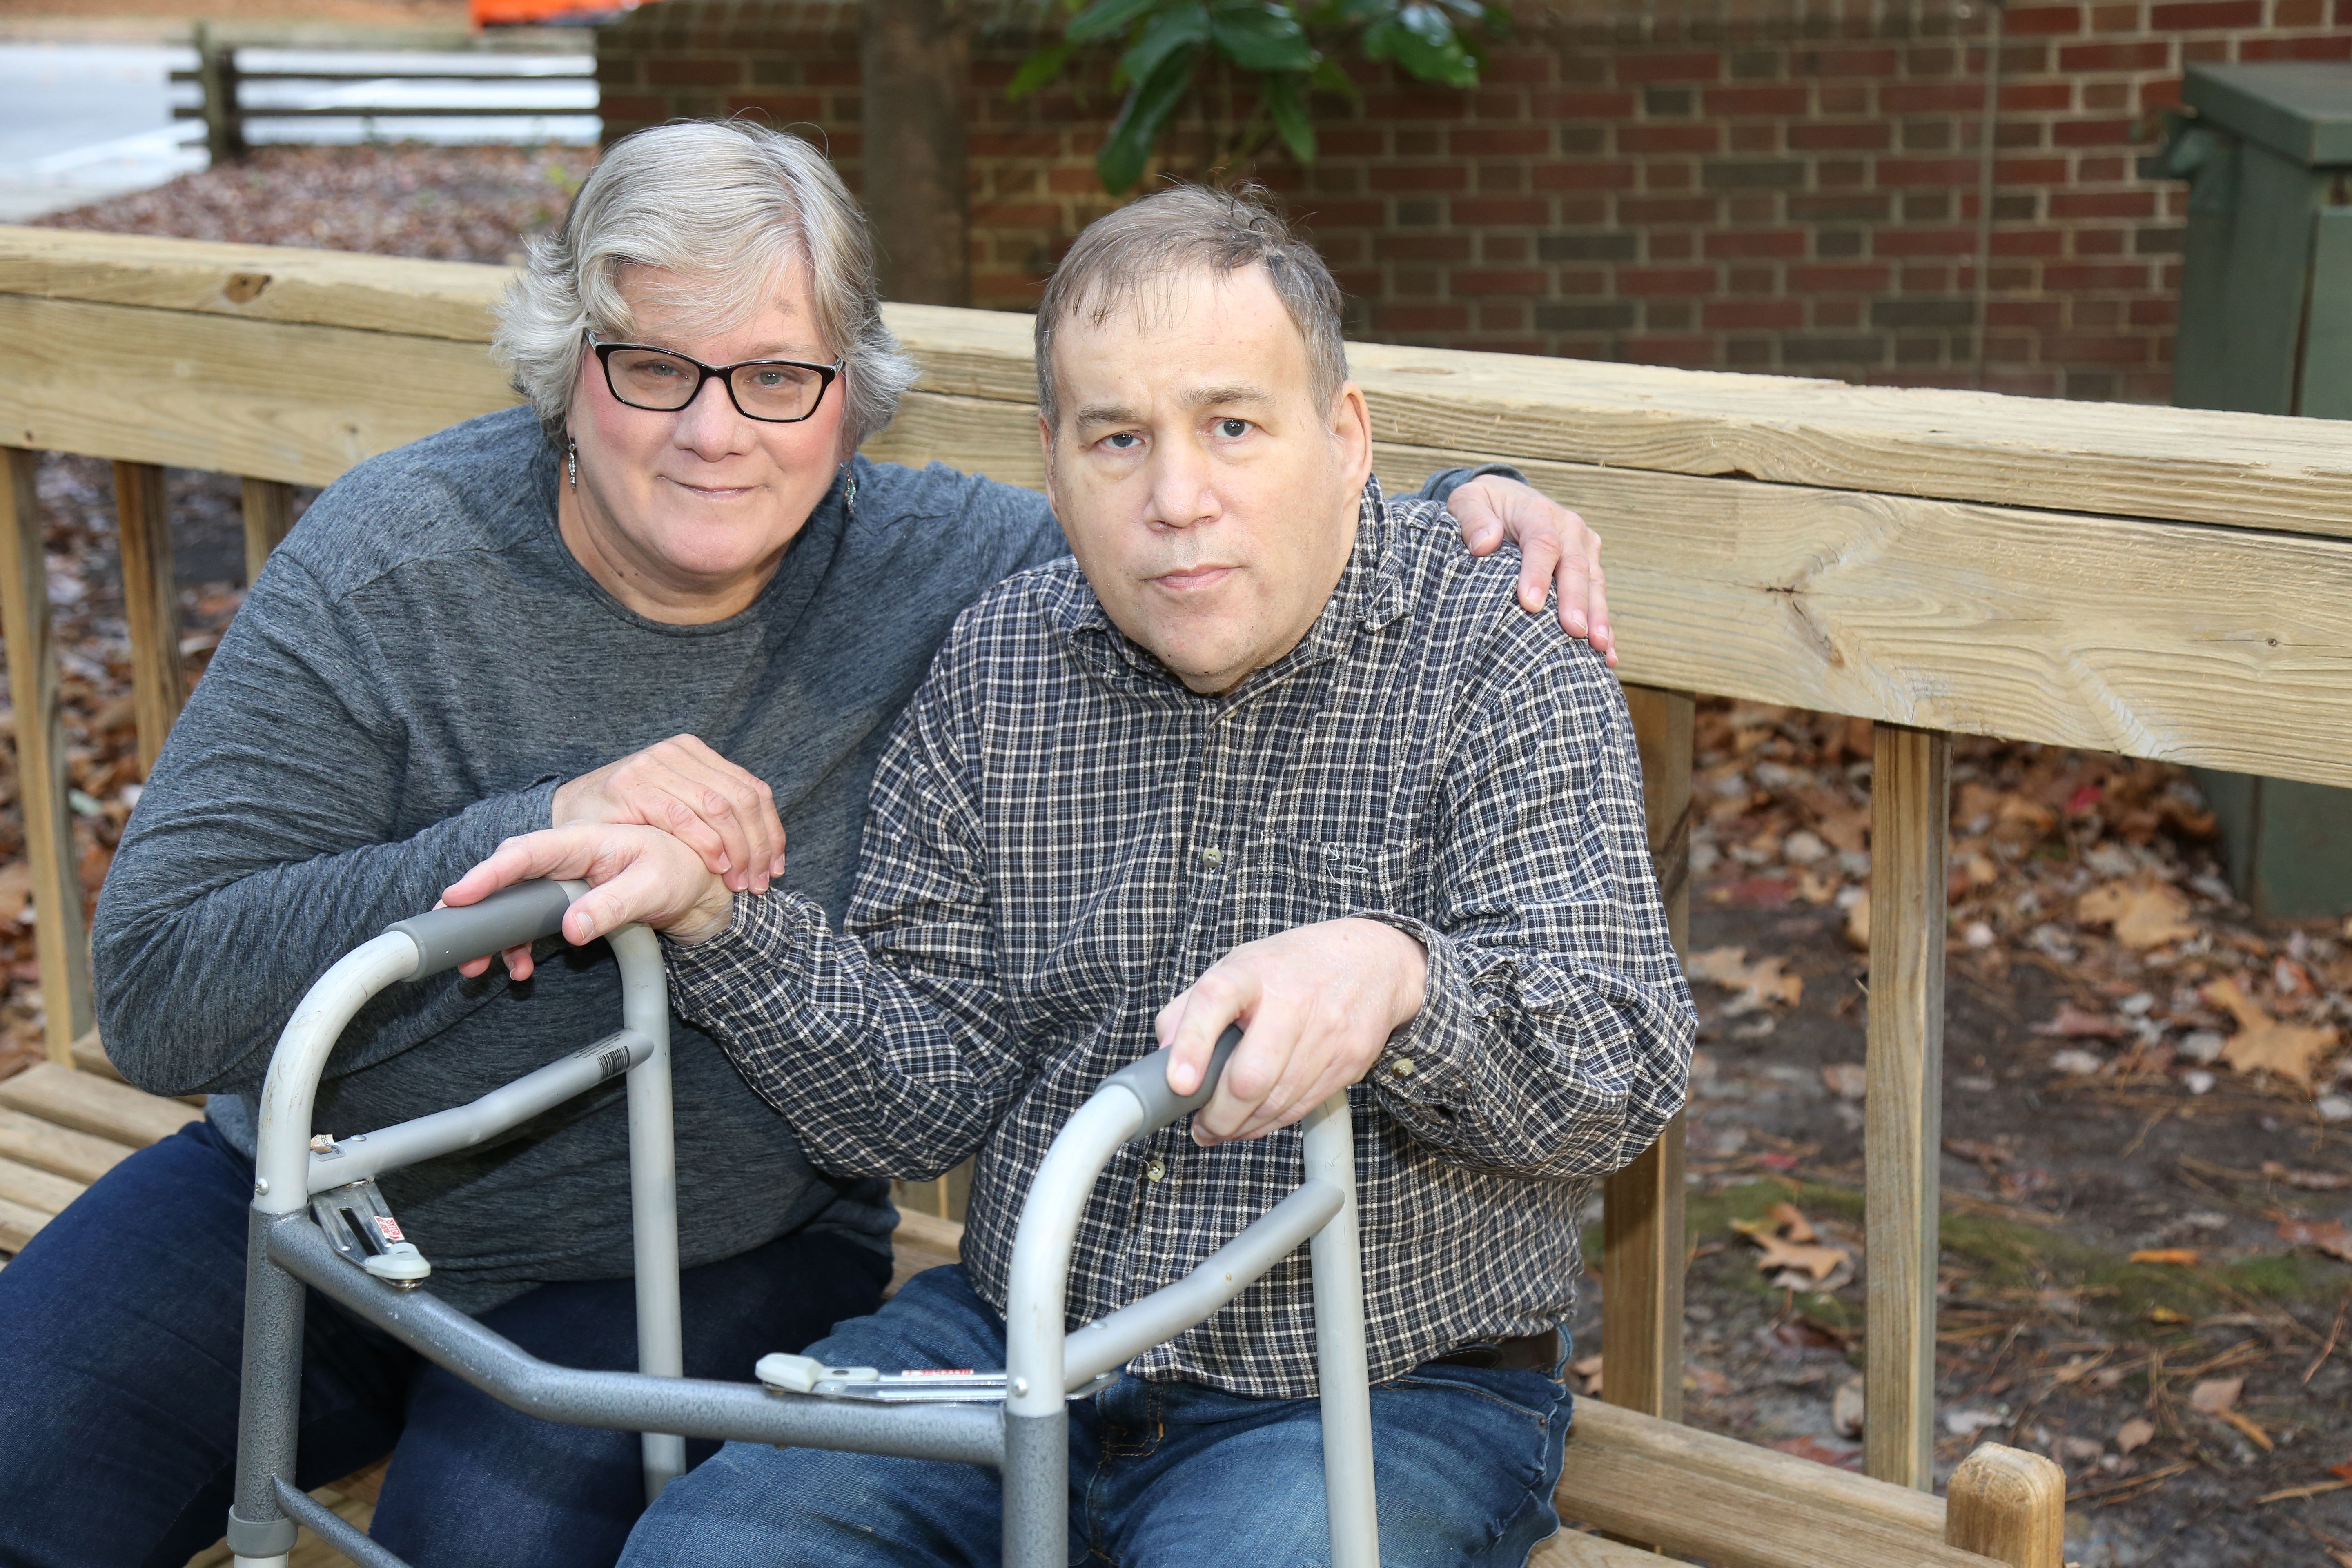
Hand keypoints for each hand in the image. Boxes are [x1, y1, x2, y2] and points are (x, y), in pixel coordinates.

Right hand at [441, 823, 735, 980]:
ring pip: (510, 905)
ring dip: (491, 936)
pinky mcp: (561, 904)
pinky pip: (528, 924)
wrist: (693, 884)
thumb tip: (572, 927)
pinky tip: (519, 968)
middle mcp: (562, 858)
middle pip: (505, 879)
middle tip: (453, 941)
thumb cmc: (676, 871)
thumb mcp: (653, 886)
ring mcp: (558, 882)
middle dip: (474, 910)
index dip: (489, 873)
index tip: (459, 895)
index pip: (526, 853)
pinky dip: (517, 946)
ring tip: (478, 966)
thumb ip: (614, 905)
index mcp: (582, 841)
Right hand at [553, 736, 785, 893]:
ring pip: (718, 806)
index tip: (775, 868)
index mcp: (697, 753)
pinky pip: (681, 814)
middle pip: (742, 799)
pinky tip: (716, 865)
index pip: (753, 790)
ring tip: (740, 881)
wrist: (571, 816)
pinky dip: (704, 842)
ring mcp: (653, 765)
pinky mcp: (631, 786)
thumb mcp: (681, 807)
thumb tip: (767, 845)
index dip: (771, 832)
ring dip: (737, 850)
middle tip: (759, 882)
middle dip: (758, 846)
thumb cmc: (630, 818)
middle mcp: (678, 752)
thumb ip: (716, 814)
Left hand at [1154, 918, 1427, 1145]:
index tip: (1179, 1084)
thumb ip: (1190, 1007)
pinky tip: (1254, 1120)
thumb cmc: (1291, 969)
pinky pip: (1300, 1110)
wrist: (1373, 962)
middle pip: (1250, 1076)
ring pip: (1274, 1104)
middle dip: (1219, 1115)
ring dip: (1241, 1127)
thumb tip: (1163, 1054)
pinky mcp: (1349, 1061)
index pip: (1215, 1000)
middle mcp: (1292, 999)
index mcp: (1252, 971)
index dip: (1192, 1045)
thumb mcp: (1237, 968)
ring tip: (1223, 1127)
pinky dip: (1270, 1124)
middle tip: (1202, 1124)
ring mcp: (1326, 1033)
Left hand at [1447, 475, 1614, 665]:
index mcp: (1537, 511)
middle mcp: (1568, 527)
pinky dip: (1605, 625)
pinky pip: (1599, 596)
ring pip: (1594, 583)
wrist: (1507, 498)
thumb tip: (1484, 543)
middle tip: (1573, 632)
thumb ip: (1472, 518)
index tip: (1530, 604)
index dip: (1538, 573)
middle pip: (1575, 566)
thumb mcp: (1467, 501)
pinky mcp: (1591, 564)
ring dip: (1598, 616)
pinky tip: (1607, 654)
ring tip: (1598, 647)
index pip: (1542, 542)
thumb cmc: (1484, 506)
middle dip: (1575, 601)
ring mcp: (1584, 546)